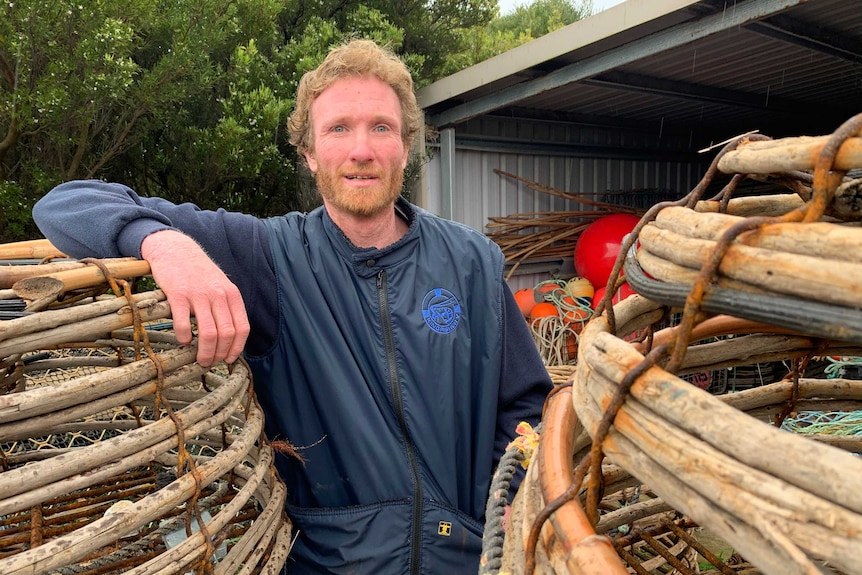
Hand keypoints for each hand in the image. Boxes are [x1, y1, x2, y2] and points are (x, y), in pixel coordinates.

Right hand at [142, 230, 249, 366]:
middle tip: (210, 363)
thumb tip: (230, 337)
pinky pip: (184, 323)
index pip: (242, 328)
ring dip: (205, 352)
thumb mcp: (221, 285)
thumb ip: (227, 307)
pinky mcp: (178, 295)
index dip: (237, 348)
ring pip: (208, 333)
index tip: (229, 359)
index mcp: (232, 295)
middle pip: (226, 334)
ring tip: (199, 359)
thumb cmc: (198, 272)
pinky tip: (183, 341)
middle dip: (220, 354)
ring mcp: (198, 295)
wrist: (175, 249)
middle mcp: (218, 295)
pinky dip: (184, 337)